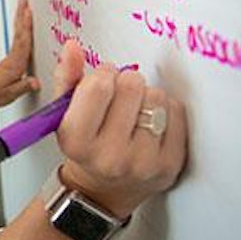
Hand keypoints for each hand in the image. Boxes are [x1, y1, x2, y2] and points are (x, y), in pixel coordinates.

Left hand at [0, 0, 39, 106]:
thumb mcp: (8, 95)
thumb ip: (23, 87)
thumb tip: (36, 82)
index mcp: (14, 65)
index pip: (22, 42)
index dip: (26, 27)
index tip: (28, 13)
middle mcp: (12, 58)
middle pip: (19, 32)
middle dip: (22, 15)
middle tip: (24, 0)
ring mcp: (10, 58)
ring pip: (17, 34)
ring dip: (20, 19)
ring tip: (24, 7)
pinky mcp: (9, 60)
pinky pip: (17, 41)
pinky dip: (20, 30)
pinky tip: (23, 28)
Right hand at [53, 40, 187, 218]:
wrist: (101, 192)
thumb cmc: (83, 147)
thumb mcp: (63, 114)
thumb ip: (66, 77)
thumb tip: (72, 47)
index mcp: (77, 141)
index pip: (98, 86)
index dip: (101, 75)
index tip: (101, 83)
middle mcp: (109, 156)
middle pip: (131, 85)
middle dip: (124, 83)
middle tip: (118, 98)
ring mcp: (143, 163)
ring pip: (156, 97)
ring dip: (145, 97)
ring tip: (134, 112)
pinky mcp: (170, 166)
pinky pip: (177, 113)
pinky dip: (165, 111)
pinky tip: (150, 123)